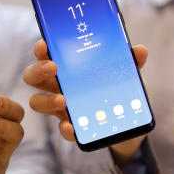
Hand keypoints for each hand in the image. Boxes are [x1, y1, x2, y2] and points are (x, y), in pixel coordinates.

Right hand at [22, 38, 148, 163]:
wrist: (128, 123)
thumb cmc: (118, 90)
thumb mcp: (126, 74)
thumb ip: (130, 61)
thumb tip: (140, 50)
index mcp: (67, 68)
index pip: (46, 54)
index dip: (41, 48)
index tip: (45, 44)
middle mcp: (58, 86)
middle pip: (33, 76)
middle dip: (38, 69)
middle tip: (53, 67)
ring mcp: (61, 108)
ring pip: (37, 102)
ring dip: (47, 100)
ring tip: (63, 100)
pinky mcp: (72, 128)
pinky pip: (62, 129)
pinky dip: (65, 128)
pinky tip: (71, 126)